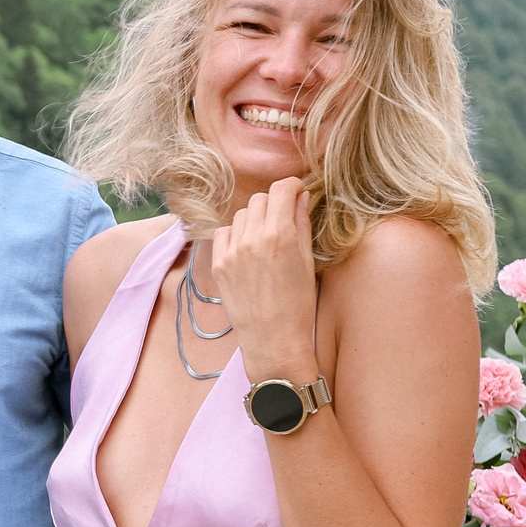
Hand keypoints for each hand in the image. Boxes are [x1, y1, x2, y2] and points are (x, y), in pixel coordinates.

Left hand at [205, 176, 320, 383]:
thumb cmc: (298, 305)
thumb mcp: (307, 262)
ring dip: (254, 219)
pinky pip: (223, 234)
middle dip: (274, 204)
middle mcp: (252, 239)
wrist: (272, 340)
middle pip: (260, 200)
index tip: (298, 191)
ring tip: (266, 240)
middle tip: (283, 219)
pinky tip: (247, 250)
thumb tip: (300, 198)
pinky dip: (235, 235)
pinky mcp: (218, 264)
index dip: (292, 186)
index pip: (281, 190)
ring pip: (241, 215)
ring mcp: (231, 252)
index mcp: (279, 236)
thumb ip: (301, 225)